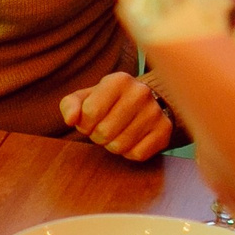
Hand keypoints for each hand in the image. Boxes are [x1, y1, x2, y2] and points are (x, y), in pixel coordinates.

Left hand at [59, 72, 173, 160]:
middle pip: (104, 132)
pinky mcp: (164, 130)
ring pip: (120, 146)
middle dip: (98, 136)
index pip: (89, 113)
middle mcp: (140, 92)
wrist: (144, 103)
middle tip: (104, 128)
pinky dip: (129, 152)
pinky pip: (137, 154)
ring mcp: (155, 112)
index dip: (84, 123)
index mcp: (119, 80)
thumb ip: (70, 105)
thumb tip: (70, 120)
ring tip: (117, 133)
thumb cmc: (108, 101)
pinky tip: (132, 139)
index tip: (91, 120)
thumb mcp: (86, 98)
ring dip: (112, 145)